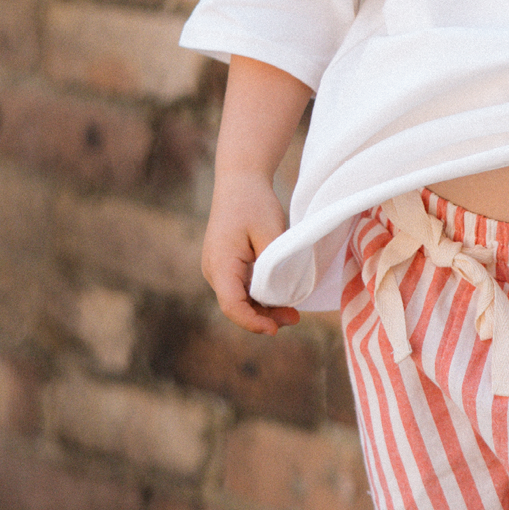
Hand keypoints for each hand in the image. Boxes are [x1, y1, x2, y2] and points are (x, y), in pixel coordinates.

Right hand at [202, 169, 300, 334]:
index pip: (232, 305)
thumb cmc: (255, 203)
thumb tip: (280, 297)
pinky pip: (240, 287)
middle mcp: (213, 270)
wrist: (240, 180)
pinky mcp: (225, 265)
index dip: (253, 322)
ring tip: (292, 310)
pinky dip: (259, 295)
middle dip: (263, 316)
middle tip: (295, 317)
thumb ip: (274, 267)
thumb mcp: (270, 234)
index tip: (275, 328)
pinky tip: (280, 295)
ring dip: (263, 307)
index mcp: (220, 264)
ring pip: (238, 299)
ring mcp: (217, 268)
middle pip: (236, 306)